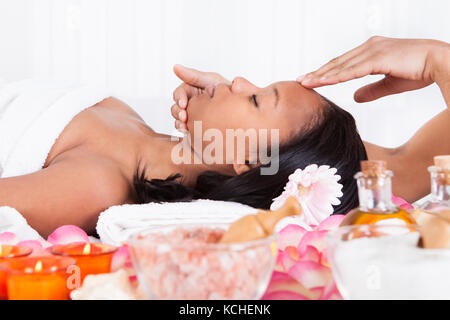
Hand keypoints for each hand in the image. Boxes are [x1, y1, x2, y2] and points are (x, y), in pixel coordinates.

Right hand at [171, 65, 229, 130]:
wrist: (239, 105)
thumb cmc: (226, 89)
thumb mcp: (210, 79)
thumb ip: (193, 75)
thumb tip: (176, 67)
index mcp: (191, 90)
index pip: (178, 94)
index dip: (179, 99)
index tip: (183, 104)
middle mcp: (190, 102)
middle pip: (176, 107)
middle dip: (178, 113)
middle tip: (184, 118)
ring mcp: (193, 114)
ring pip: (179, 119)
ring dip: (179, 123)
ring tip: (185, 127)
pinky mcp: (196, 124)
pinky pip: (186, 128)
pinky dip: (185, 130)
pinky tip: (188, 132)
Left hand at [297, 36, 447, 102]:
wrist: (440, 62)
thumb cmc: (419, 70)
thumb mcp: (389, 83)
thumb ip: (371, 90)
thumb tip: (355, 97)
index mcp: (371, 51)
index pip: (342, 63)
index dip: (325, 72)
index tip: (311, 79)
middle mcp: (369, 47)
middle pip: (337, 63)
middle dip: (318, 73)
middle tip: (300, 81)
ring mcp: (373, 51)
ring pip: (341, 66)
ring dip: (322, 75)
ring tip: (306, 83)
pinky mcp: (378, 58)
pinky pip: (353, 70)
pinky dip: (337, 76)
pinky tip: (324, 81)